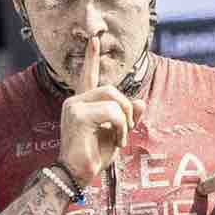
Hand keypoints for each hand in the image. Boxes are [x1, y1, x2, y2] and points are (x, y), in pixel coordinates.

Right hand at [58, 41, 140, 185]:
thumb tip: (140, 102)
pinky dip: (121, 127)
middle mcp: (75, 102)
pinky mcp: (77, 115)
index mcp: (82, 104)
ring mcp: (73, 107)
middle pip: (111, 89)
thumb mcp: (116, 134)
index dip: (91, 58)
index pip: (88, 76)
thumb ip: (128, 117)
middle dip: (126, 109)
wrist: (77, 175)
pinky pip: (111, 112)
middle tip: (127, 131)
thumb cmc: (93, 158)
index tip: (94, 39)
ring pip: (113, 98)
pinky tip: (116, 141)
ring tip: (120, 139)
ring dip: (124, 120)